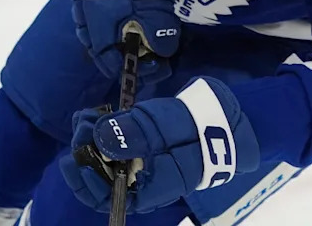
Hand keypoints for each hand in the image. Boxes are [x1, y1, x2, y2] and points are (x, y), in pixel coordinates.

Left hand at [60, 77, 259, 213]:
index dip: (84, 179)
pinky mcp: (147, 148)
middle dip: (85, 152)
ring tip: (86, 116)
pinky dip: (105, 132)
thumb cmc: (208, 125)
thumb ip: (139, 132)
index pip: (106, 196)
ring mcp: (145, 165)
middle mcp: (144, 182)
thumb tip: (101, 138)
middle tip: (81, 123)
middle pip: (102, 179)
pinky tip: (97, 115)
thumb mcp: (173, 126)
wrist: (238, 118)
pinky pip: (118, 147)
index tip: (73, 154)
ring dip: (92, 140)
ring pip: (107, 161)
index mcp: (152, 187)